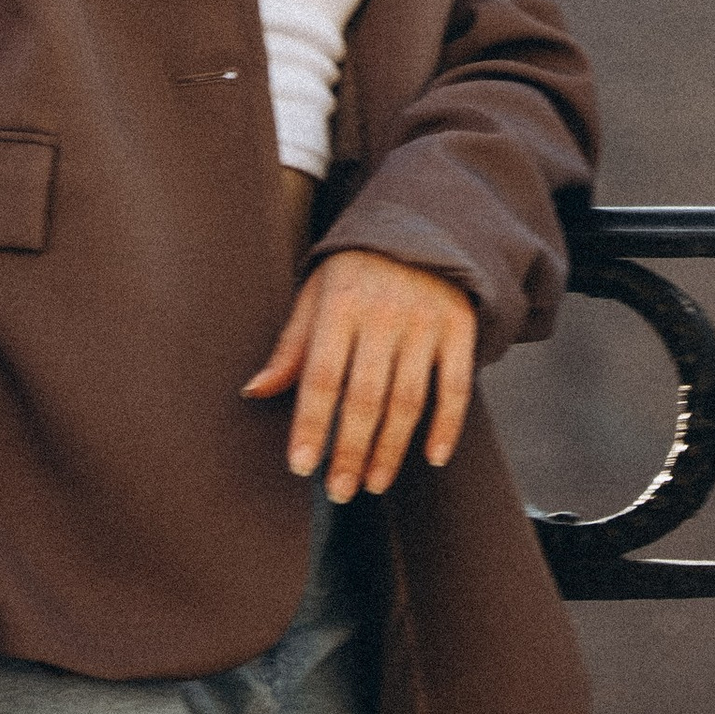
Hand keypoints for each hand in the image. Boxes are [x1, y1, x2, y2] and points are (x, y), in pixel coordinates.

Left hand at [242, 249, 476, 501]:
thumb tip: (255, 391)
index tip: (301, 466)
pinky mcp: (460, 327)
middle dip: (350, 451)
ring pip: (408, 401)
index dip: (311, 425)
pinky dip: (447, 426)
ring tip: (374, 483)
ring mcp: (425, 322)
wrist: (422, 223)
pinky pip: (456, 386)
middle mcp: (384, 314)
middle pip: (365, 398)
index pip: (322, 376)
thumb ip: (291, 346)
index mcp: (341, 304)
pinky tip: (433, 457)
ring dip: (391, 450)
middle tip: (340, 490)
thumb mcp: (317, 293)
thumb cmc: (356, 270)